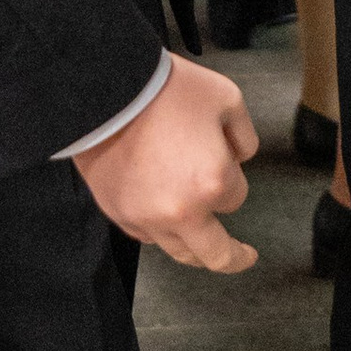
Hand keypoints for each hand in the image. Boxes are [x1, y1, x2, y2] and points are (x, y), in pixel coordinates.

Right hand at [74, 55, 258, 272]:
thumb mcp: (225, 98)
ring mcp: (146, 218)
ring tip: (204, 248)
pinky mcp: (119, 214)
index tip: (223, 162)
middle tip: (245, 258)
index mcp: (212, 182)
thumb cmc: (164, 91)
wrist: (104, 91)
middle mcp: (181, 211)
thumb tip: (239, 159)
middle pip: (215, 254)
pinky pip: (147, 236)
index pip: (237, 198)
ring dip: (196, 251)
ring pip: (179, 252)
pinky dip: (159, 231)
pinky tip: (164, 218)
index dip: (233, 178)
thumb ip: (244, 135)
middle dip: (236, 259)